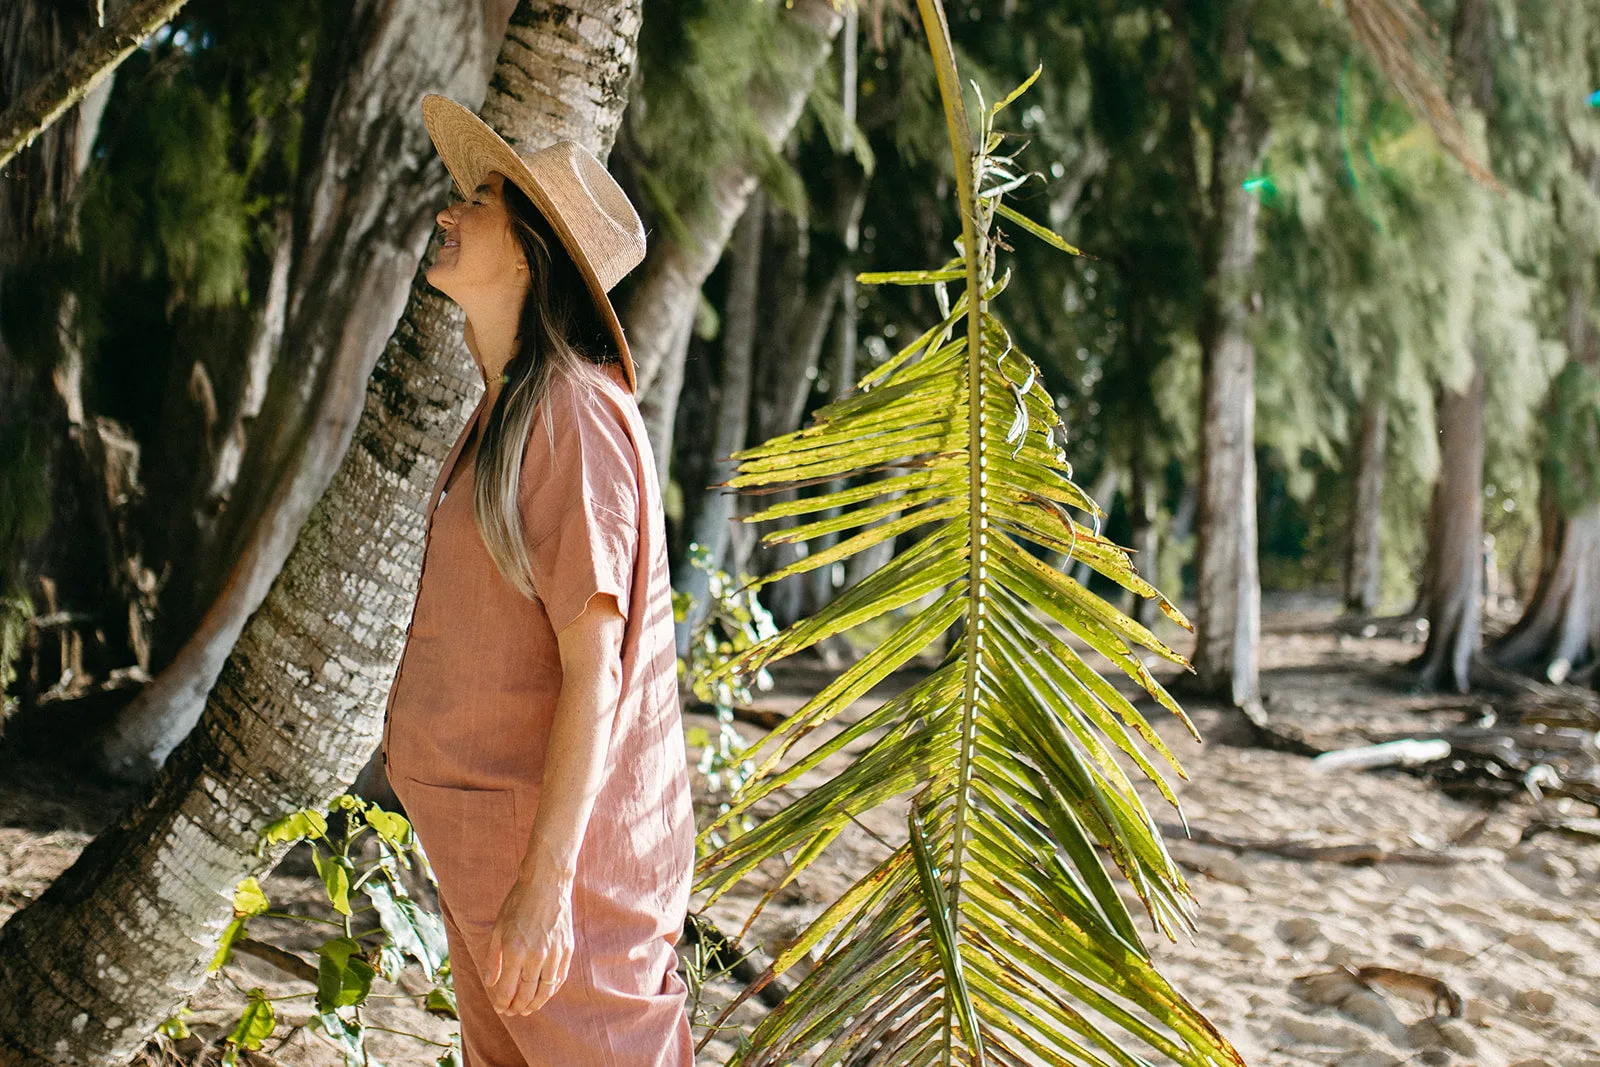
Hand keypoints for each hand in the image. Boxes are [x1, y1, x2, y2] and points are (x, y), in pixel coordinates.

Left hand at [482, 875, 572, 1014]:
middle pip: (527, 994)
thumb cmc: (518, 903)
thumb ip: (493, 958)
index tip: (500, 1008)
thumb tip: (490, 982)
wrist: (547, 883)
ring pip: (545, 990)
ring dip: (535, 1004)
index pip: (508, 989)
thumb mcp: (498, 928)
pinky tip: (544, 993)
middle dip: (517, 1007)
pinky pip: (559, 977)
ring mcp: (554, 953)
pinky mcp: (567, 949)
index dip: (503, 1003)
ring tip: (527, 1009)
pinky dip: (551, 989)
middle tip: (512, 1012)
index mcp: (514, 951)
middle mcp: (535, 956)